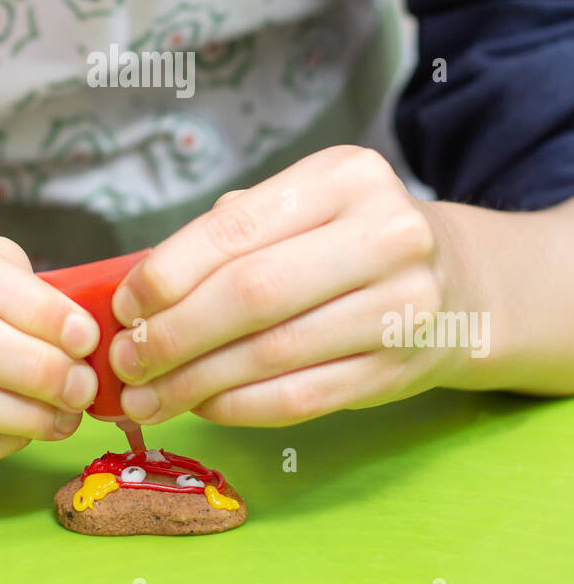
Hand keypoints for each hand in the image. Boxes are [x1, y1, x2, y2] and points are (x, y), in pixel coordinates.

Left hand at [109, 146, 456, 427]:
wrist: (458, 284)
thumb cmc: (349, 239)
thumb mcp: (303, 205)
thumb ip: (229, 233)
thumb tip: (138, 296)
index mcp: (347, 177)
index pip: (236, 227)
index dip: (168, 272)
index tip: (125, 306)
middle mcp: (385, 235)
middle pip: (252, 294)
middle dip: (173, 334)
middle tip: (127, 361)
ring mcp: (400, 306)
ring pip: (272, 354)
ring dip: (194, 382)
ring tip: (147, 396)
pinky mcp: (398, 369)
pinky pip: (300, 398)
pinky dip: (238, 406)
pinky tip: (201, 405)